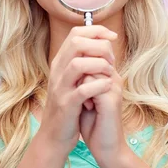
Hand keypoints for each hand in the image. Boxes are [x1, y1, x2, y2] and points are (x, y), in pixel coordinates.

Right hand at [38, 26, 117, 153]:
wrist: (54, 136)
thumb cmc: (70, 106)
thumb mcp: (74, 80)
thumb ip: (84, 62)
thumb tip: (104, 43)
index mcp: (60, 62)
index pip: (76, 33)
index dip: (97, 30)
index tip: (113, 36)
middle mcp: (58, 71)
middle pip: (77, 43)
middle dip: (100, 46)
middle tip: (112, 59)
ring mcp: (60, 88)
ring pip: (78, 64)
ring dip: (100, 65)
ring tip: (110, 72)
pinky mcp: (66, 105)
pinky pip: (83, 90)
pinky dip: (99, 86)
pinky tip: (108, 87)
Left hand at [79, 64, 126, 165]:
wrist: (107, 147)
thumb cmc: (93, 123)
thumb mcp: (86, 95)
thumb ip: (82, 78)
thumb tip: (69, 64)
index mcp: (109, 75)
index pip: (92, 52)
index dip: (78, 65)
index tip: (77, 87)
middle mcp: (114, 77)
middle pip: (89, 57)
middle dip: (78, 73)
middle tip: (81, 94)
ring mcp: (113, 86)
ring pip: (88, 68)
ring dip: (79, 84)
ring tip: (85, 102)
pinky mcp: (110, 98)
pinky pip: (89, 82)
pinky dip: (82, 94)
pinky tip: (87, 107)